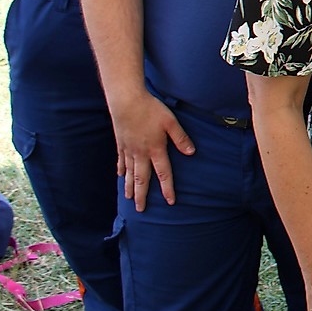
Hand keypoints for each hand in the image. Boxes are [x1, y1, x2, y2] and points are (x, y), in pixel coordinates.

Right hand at [110, 90, 195, 210]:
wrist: (126, 100)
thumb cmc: (151, 109)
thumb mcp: (171, 122)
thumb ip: (181, 138)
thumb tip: (191, 152)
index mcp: (155, 149)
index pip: (163, 173)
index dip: (167, 188)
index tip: (170, 201)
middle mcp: (141, 153)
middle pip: (142, 179)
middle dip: (142, 195)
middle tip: (141, 210)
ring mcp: (129, 149)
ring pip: (129, 173)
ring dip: (129, 187)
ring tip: (129, 199)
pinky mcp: (121, 143)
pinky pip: (121, 160)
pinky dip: (121, 170)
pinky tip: (120, 176)